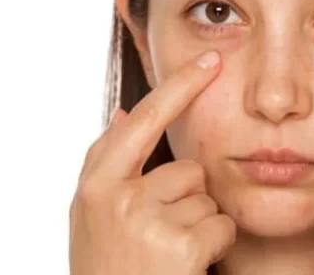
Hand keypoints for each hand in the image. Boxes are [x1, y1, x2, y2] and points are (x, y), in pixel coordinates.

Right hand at [69, 50, 235, 274]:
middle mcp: (118, 196)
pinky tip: (187, 266)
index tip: (209, 60)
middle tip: (159, 237)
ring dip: (198, 225)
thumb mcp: (93, 217)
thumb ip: (109, 163)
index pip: (143, 120)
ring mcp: (148, 219)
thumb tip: (126, 110)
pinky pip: (220, 224)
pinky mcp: (179, 244)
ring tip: (169, 254)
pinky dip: (213, 246)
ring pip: (206, 198)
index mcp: (96, 184)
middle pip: (188, 169)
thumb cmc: (107, 269)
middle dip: (186, 200)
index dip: (179, 87)